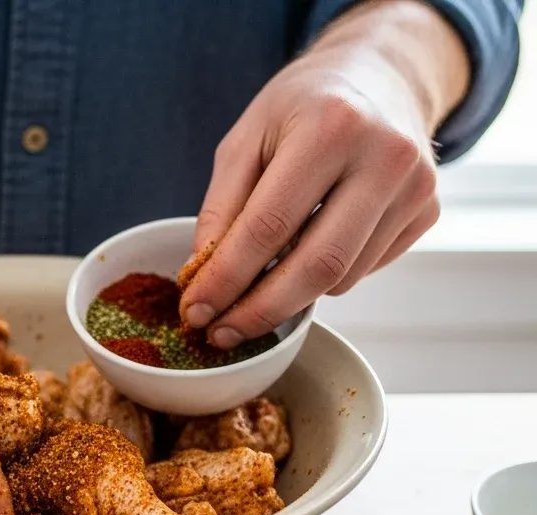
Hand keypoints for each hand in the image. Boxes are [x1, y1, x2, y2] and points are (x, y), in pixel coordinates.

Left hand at [180, 0, 468, 348]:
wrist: (382, 72)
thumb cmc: (304, 106)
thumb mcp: (247, 138)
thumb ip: (220, 209)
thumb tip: (203, 279)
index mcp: (330, 127)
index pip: (268, 227)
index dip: (226, 279)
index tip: (196, 312)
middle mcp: (384, 157)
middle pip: (316, 267)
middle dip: (260, 311)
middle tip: (223, 334)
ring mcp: (414, 188)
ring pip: (340, 278)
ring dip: (289, 295)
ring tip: (256, 288)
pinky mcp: (426, 212)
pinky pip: (363, 271)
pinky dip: (325, 278)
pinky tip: (308, 250)